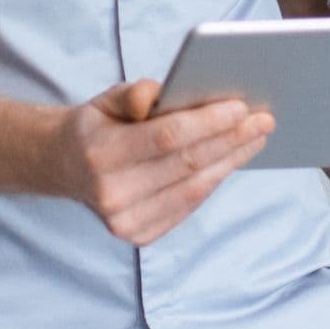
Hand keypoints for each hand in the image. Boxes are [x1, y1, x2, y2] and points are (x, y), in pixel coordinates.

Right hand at [43, 80, 272, 245]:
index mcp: (100, 154)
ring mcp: (126, 221)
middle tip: (264, 119)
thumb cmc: (96, 126)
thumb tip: (161, 95)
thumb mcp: (107, 99)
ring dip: (232, 160)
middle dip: (232, 139)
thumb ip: (135, 93)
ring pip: (195, 187)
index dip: (208, 122)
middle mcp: (112, 194)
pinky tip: (233, 158)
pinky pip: (189, 204)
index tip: (242, 106)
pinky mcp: (140, 235)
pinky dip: (214, 179)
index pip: (166, 137)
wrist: (65, 169)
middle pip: (187, 164)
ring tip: (256, 137)